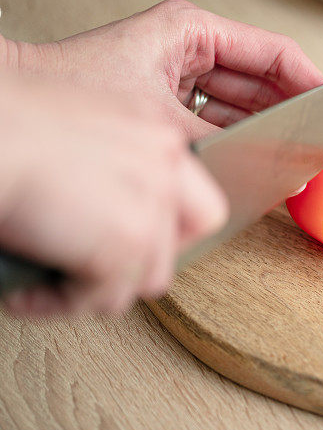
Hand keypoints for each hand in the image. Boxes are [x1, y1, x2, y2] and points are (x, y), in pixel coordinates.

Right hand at [0, 74, 227, 315]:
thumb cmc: (7, 125)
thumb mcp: (79, 125)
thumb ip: (113, 159)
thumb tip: (106, 202)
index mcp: (156, 133)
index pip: (196, 201)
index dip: (164, 232)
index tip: (123, 243)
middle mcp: (166, 164)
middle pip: (177, 244)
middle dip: (135, 265)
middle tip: (89, 267)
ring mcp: (153, 204)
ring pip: (146, 279)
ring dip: (96, 289)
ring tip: (52, 281)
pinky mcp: (128, 242)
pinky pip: (106, 298)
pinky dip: (62, 304)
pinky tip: (29, 294)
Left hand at [8, 0, 322, 139]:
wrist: (17, 115)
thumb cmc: (76, 93)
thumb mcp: (165, 121)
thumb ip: (228, 142)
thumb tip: (277, 165)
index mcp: (191, 29)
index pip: (273, 52)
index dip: (311, 82)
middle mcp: (189, 47)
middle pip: (261, 79)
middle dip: (291, 112)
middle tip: (319, 140)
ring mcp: (179, 73)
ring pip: (242, 101)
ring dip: (267, 128)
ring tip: (295, 153)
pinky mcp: (168, 99)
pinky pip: (219, 117)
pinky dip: (238, 138)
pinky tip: (257, 159)